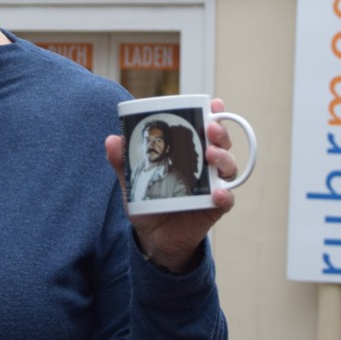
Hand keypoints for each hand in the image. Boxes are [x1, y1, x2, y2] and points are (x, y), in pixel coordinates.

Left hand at [105, 98, 238, 272]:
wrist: (153, 236)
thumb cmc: (147, 201)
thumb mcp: (131, 180)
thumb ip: (122, 162)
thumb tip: (112, 140)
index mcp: (188, 150)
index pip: (204, 126)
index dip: (212, 112)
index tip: (212, 103)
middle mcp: (205, 163)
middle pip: (221, 142)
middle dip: (219, 131)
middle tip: (210, 128)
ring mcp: (212, 184)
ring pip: (228, 166)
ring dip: (224, 157)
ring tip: (212, 155)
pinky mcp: (215, 207)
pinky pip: (227, 199)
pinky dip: (225, 195)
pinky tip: (217, 194)